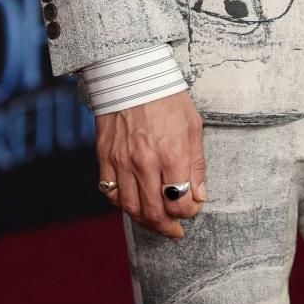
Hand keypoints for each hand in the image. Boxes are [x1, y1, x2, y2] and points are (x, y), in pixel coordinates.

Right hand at [95, 88, 206, 238]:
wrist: (133, 73)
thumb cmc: (167, 96)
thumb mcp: (193, 125)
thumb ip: (197, 163)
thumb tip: (198, 195)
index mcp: (171, 153)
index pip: (179, 201)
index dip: (188, 212)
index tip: (191, 208)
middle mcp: (145, 161)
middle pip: (154, 212)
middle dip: (167, 226)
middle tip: (174, 230)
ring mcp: (122, 161)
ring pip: (131, 208)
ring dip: (145, 221)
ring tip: (155, 221)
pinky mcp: (104, 156)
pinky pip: (110, 192)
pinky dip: (121, 204)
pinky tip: (133, 202)